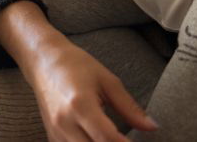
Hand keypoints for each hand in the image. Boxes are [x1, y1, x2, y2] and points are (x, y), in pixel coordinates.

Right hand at [23, 35, 156, 141]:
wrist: (45, 62)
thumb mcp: (108, 81)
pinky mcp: (52, 137)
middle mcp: (64, 123)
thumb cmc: (78, 66)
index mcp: (80, 105)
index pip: (105, 137)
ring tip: (115, 139)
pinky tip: (98, 140)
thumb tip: (152, 126)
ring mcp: (55, 133)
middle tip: (128, 141)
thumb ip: (129, 107)